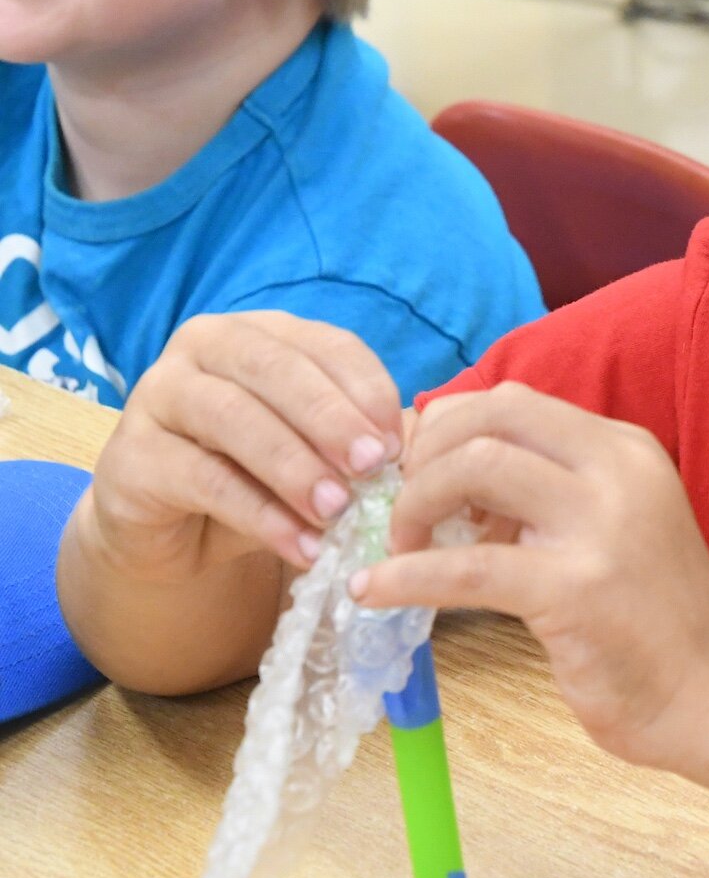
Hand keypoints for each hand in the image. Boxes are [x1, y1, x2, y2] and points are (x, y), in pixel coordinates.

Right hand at [84, 311, 403, 582]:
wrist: (172, 533)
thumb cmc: (256, 478)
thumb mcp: (312, 454)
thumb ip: (353, 444)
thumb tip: (408, 451)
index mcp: (261, 332)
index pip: (325, 344)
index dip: (367, 389)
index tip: (397, 443)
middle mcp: (204, 346)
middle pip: (277, 369)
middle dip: (332, 418)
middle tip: (372, 466)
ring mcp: (157, 394)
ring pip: (234, 418)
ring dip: (295, 466)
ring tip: (338, 511)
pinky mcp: (130, 455)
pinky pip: (204, 479)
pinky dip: (261, 515)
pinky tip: (301, 545)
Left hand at [351, 381, 708, 770]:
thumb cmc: (658, 618)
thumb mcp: (612, 526)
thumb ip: (549, 494)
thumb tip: (446, 477)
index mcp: (623, 449)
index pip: (513, 402)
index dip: (446, 428)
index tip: (416, 474)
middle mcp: (616, 469)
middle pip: (489, 420)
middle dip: (422, 457)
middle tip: (400, 511)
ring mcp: (599, 526)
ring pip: (474, 469)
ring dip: (413, 505)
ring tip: (396, 549)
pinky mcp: (574, 589)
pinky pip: (465, 568)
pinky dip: (405, 575)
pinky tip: (373, 592)